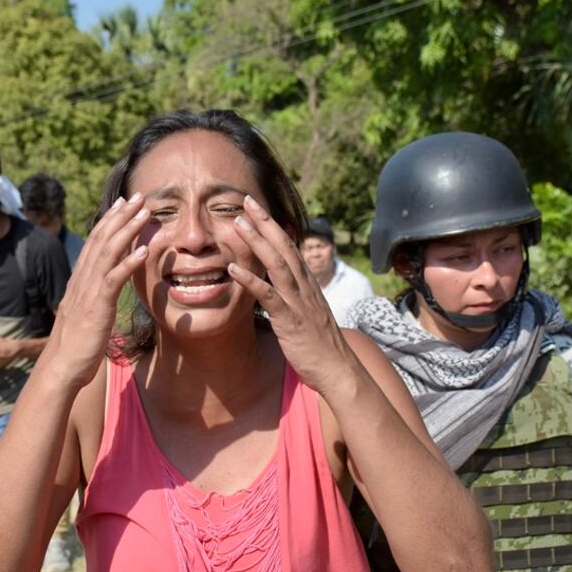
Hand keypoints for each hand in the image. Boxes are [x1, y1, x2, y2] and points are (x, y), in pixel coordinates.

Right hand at [42, 193, 151, 388]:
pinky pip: (113, 280)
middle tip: (138, 196)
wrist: (62, 366)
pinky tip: (144, 251)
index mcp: (80, 280)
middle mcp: (82, 280)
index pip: (94, 242)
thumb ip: (94, 296)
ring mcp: (88, 292)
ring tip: (145, 213)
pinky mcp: (97, 307)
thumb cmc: (77, 345)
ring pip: (108, 253)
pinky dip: (129, 263)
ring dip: (128, 231)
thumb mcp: (86, 313)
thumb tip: (104, 287)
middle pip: (102, 240)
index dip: (109, 220)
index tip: (123, 204)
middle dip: (121, 216)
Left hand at [227, 196, 354, 394]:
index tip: (257, 209)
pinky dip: (250, 280)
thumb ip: (295, 298)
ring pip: (277, 265)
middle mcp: (305, 287)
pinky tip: (233, 269)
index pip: (291, 247)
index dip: (274, 226)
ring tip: (237, 225)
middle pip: (285, 247)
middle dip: (265, 222)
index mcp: (308, 285)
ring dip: (256, 243)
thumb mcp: (308, 315)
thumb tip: (278, 289)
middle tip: (246, 201)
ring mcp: (298, 302)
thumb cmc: (321, 347)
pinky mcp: (290, 320)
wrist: (339, 370)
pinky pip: (269, 296)